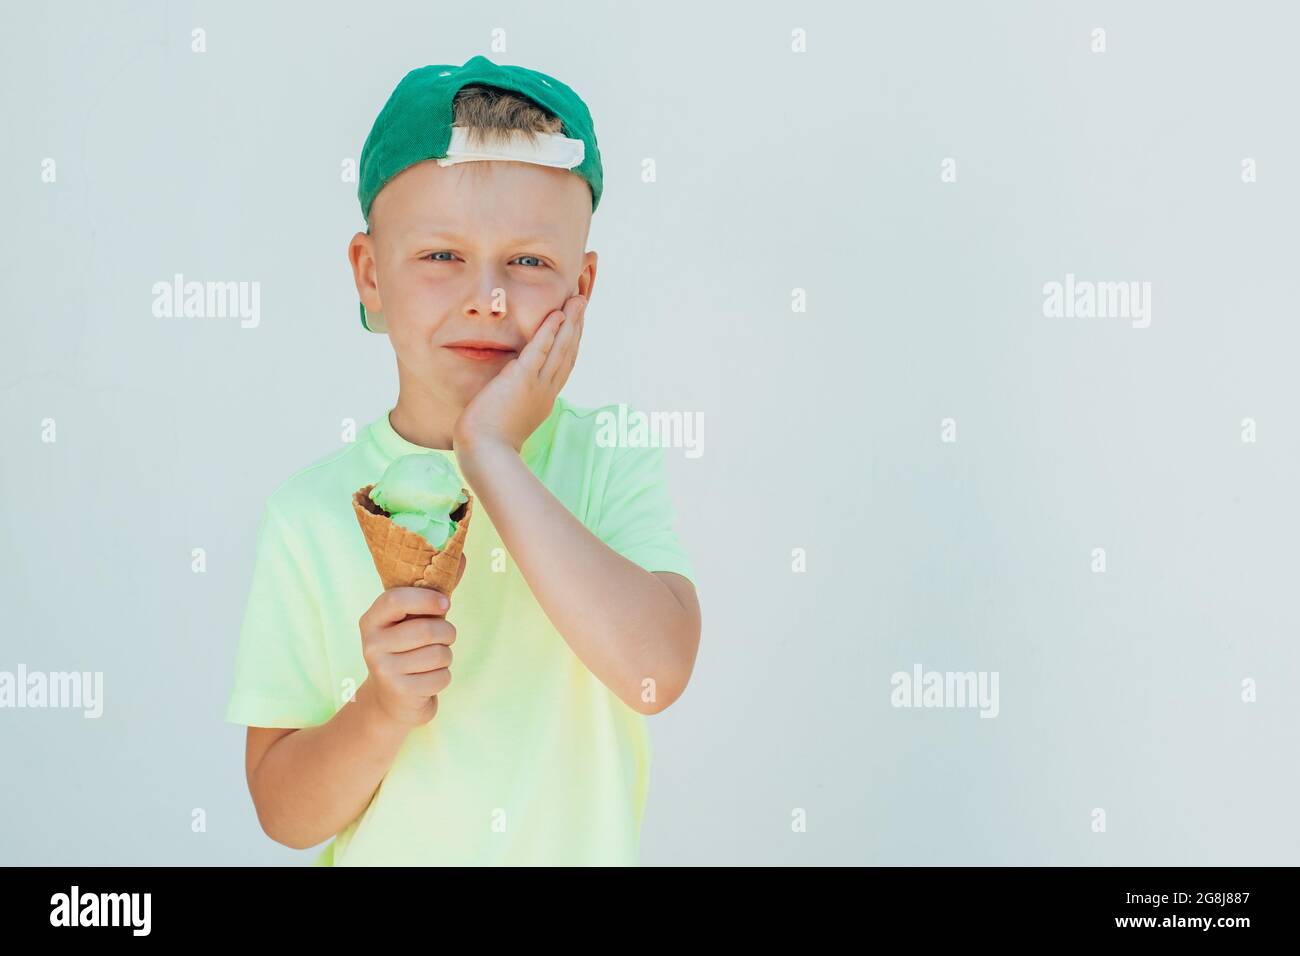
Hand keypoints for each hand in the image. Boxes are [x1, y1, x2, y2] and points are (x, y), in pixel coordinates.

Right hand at [358, 570, 463, 728]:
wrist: (392, 699)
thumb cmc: (410, 647)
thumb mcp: (416, 618)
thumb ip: (435, 589)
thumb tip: (459, 554)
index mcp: (372, 619)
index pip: (396, 600)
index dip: (425, 599)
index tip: (445, 604)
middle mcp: (371, 643)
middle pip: (427, 629)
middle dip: (447, 633)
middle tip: (442, 638)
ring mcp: (383, 669)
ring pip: (439, 653)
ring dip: (446, 656)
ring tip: (431, 660)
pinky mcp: (398, 691)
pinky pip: (441, 677)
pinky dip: (443, 677)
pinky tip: (427, 679)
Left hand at [453, 293, 586, 454]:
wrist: (485, 453)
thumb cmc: (488, 440)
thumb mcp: (506, 416)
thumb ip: (511, 398)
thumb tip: (505, 386)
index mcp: (543, 399)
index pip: (562, 365)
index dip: (570, 342)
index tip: (575, 324)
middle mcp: (546, 391)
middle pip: (567, 352)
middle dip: (576, 326)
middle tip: (582, 303)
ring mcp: (537, 386)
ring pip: (560, 348)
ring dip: (570, 322)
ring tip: (577, 300)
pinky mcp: (521, 380)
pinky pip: (539, 351)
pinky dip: (549, 331)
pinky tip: (557, 314)